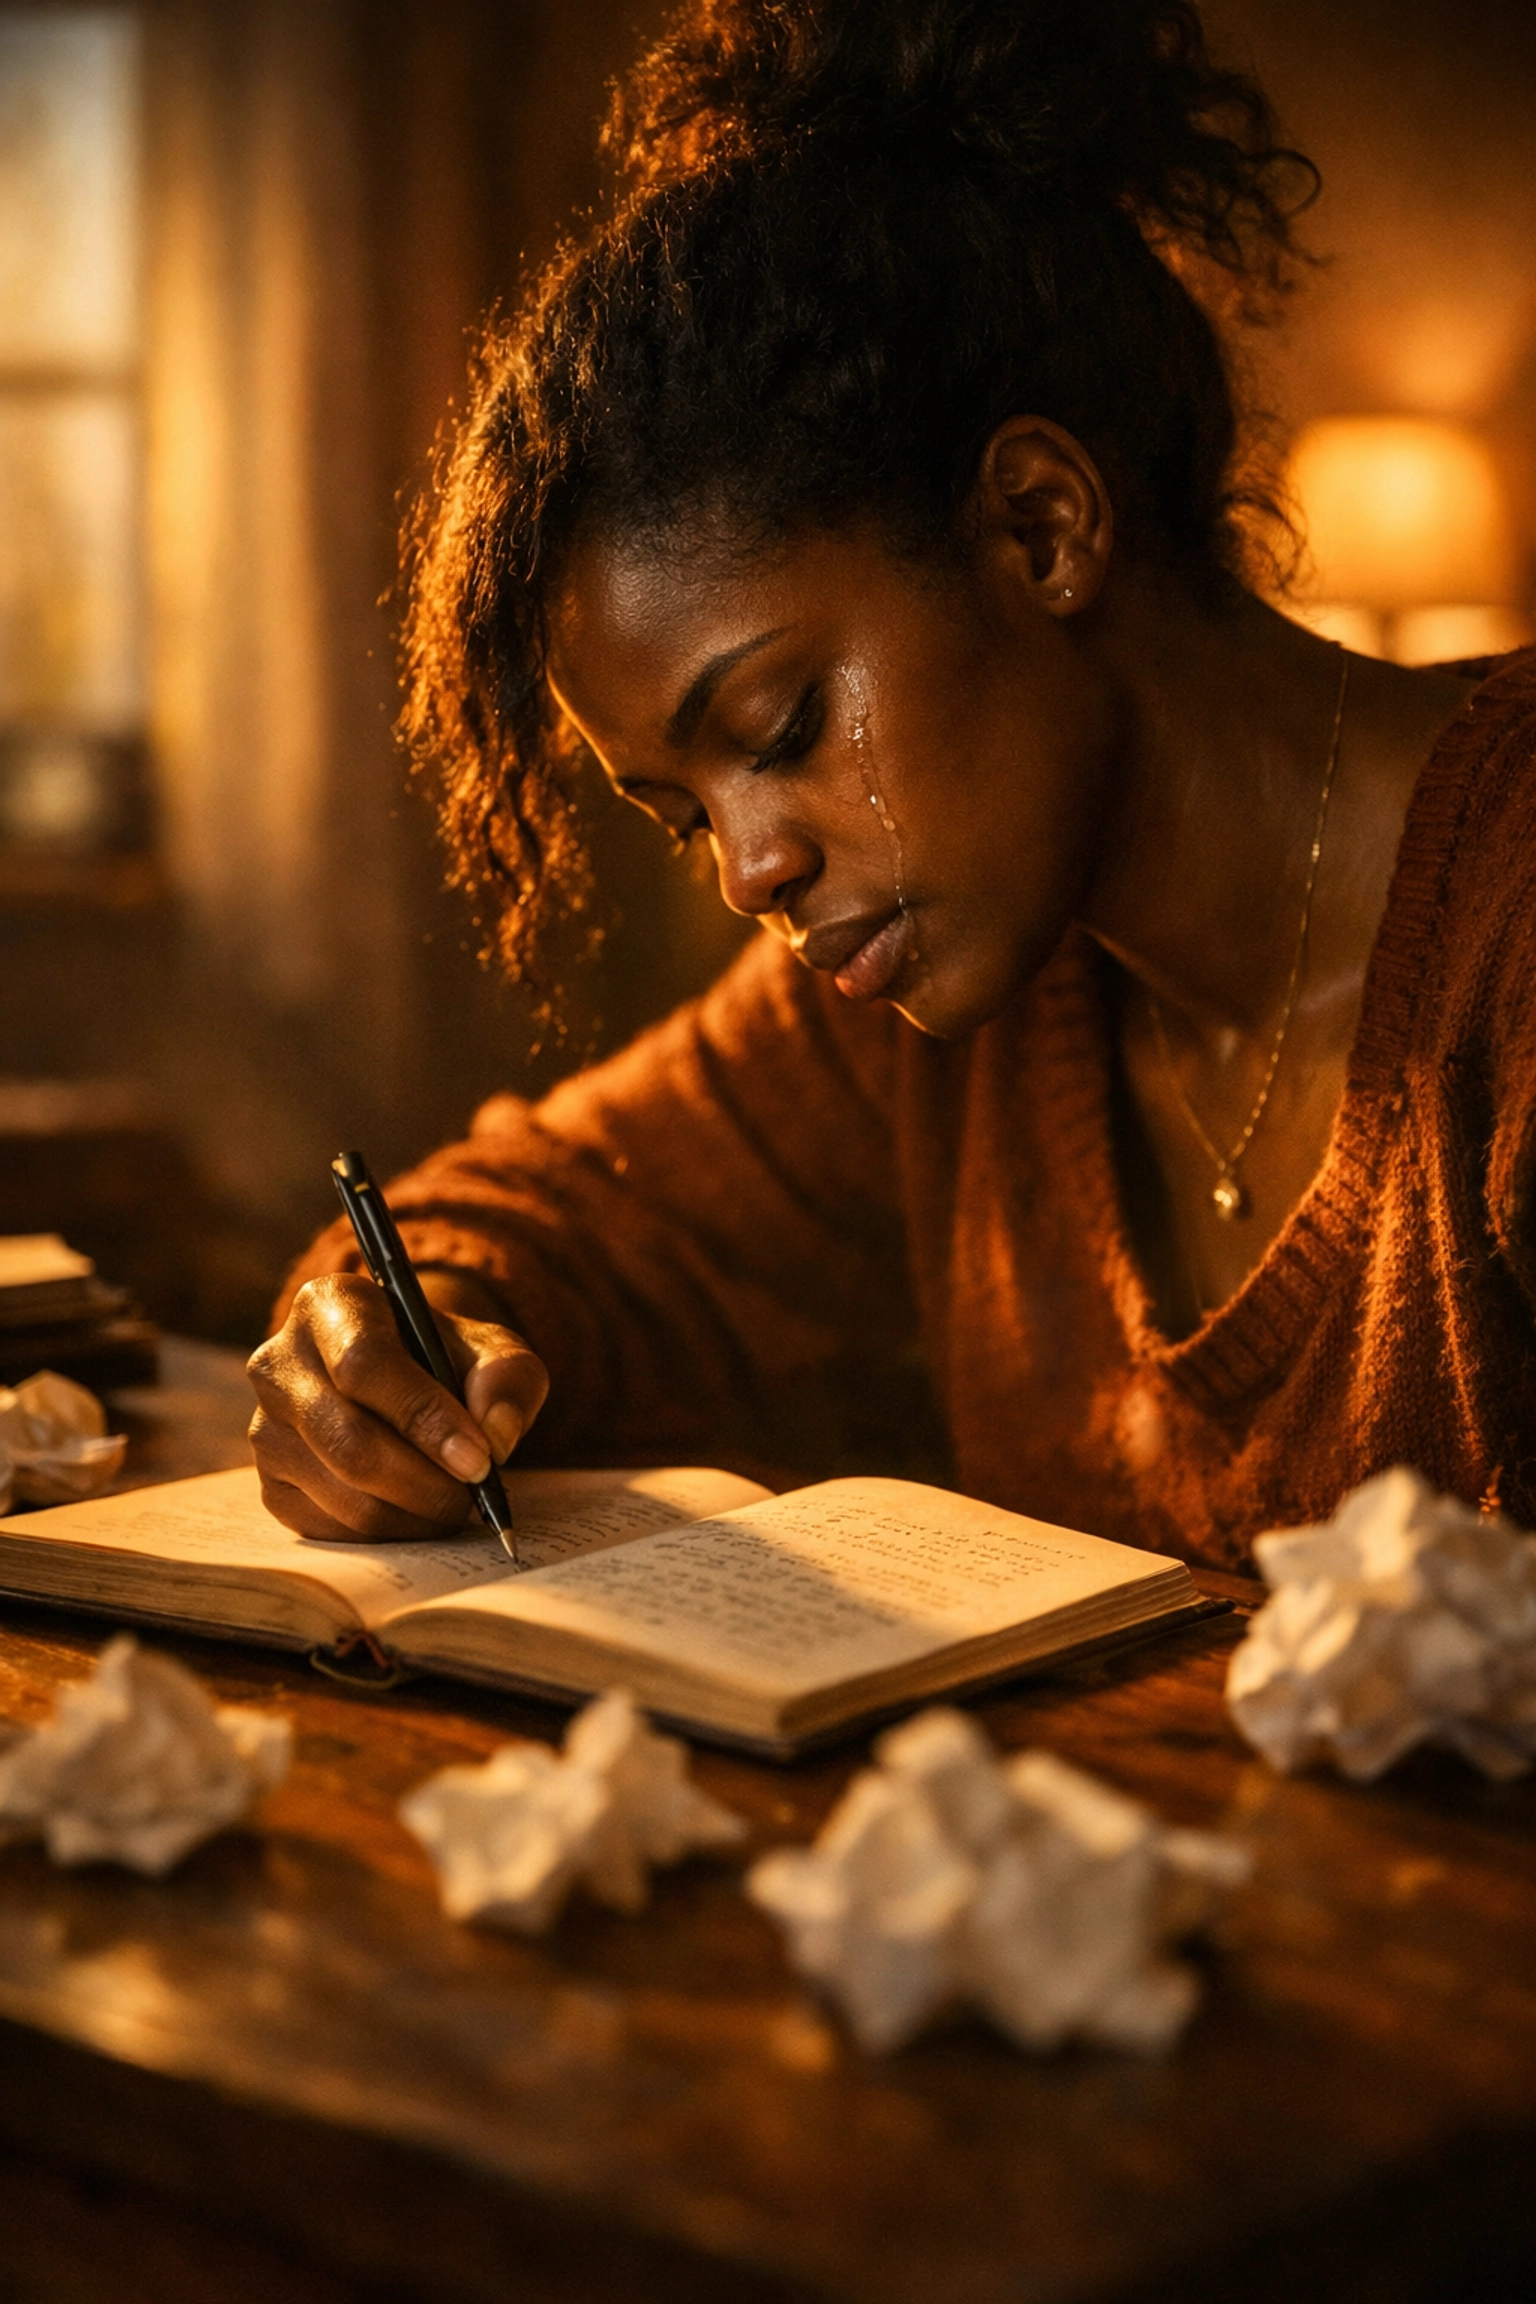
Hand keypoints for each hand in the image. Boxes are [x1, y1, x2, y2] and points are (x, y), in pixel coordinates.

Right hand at [248, 1273, 548, 1539]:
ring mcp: (265, 1428)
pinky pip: (331, 1529)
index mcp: (329, 1305)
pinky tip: (416, 1512)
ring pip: (344, 1496)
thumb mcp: (491, 1351)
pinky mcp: (270, 1483)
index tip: (479, 1459)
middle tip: (476, 1496)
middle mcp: (279, 1364)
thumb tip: (495, 1437)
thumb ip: (507, 1379)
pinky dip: (387, 1533)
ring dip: (414, 1514)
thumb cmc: (446, 1361)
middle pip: (350, 1442)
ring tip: (453, 1502)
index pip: (364, 1365)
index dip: (425, 1418)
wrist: (403, 1383)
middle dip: (427, 1482)